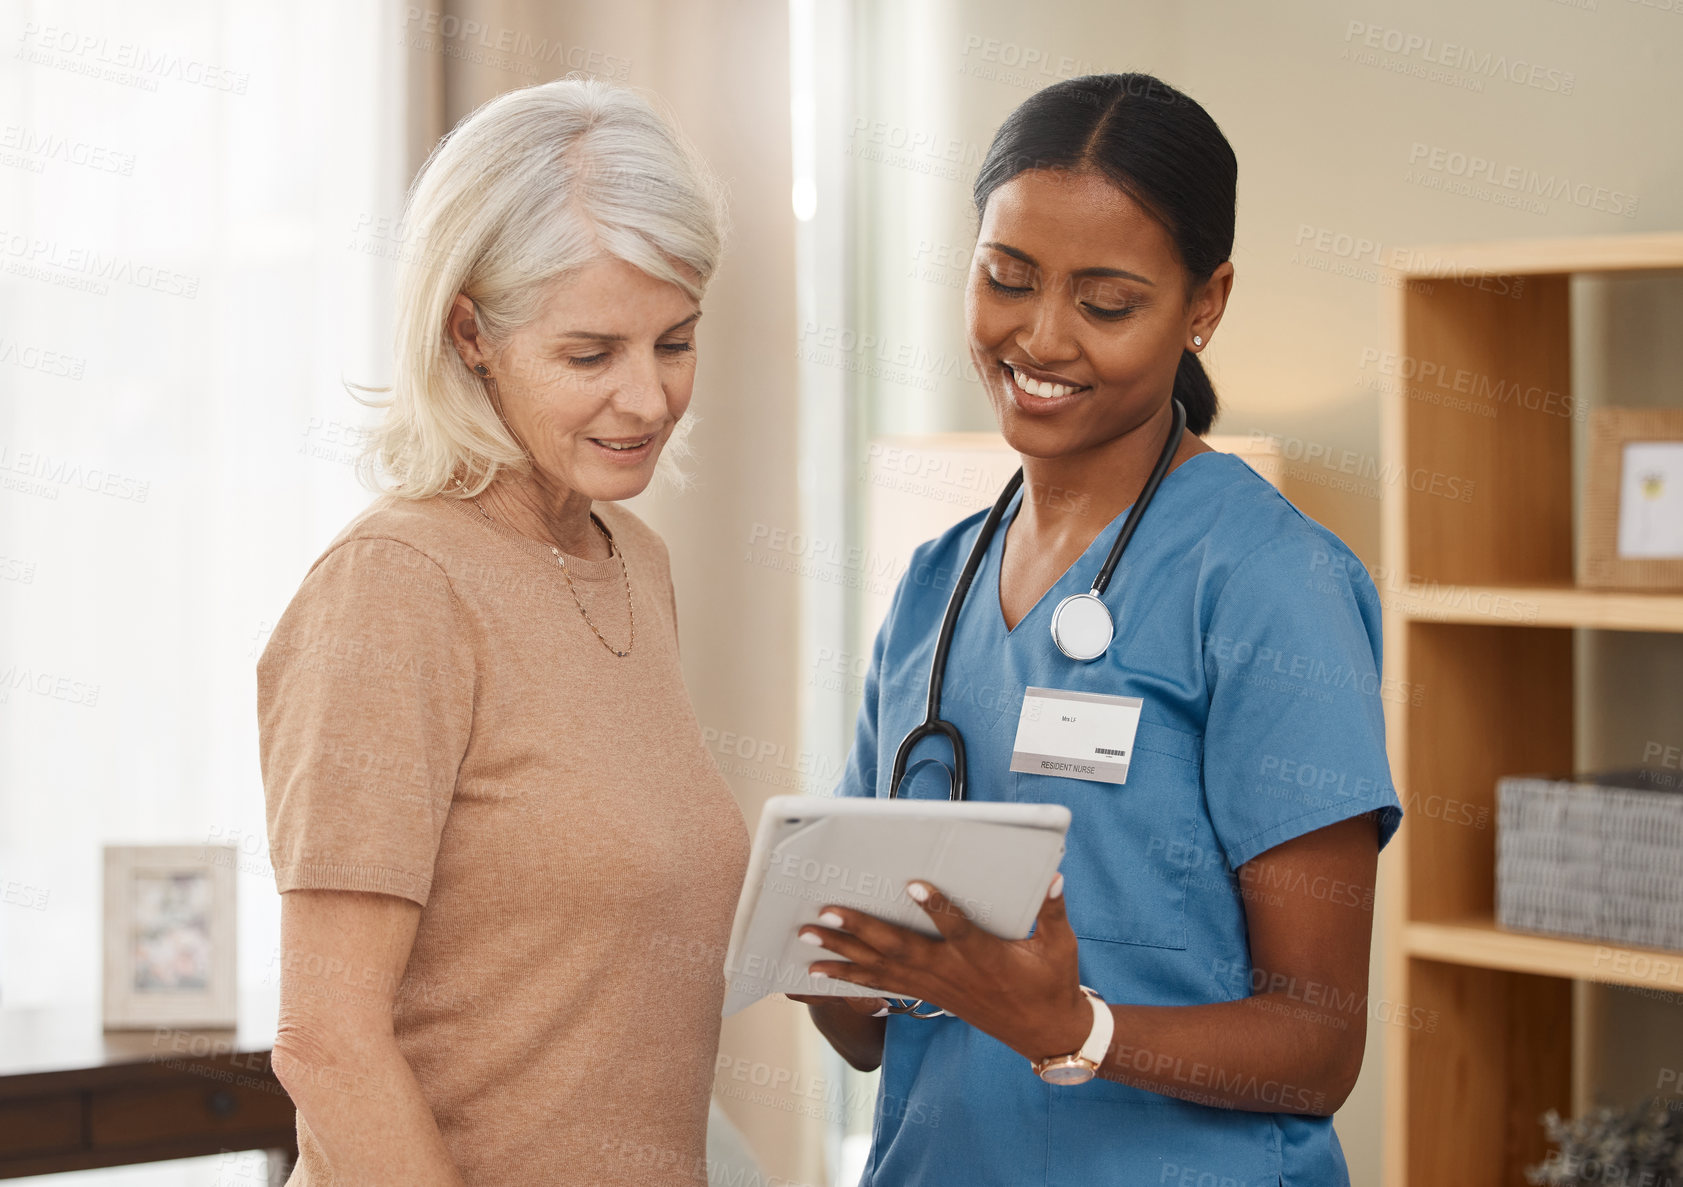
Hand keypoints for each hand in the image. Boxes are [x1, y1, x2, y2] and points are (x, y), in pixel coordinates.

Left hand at [798, 874, 1091, 1062]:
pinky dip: (849, 977)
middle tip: (825, 911)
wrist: (1045, 1032)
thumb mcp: (1061, 945)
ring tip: (806, 937)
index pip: (958, 929)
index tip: (915, 884)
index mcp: (984, 954)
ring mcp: (935, 985)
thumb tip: (1054, 877)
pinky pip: (882, 986)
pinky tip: (819, 973)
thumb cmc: (1052, 982)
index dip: (937, 907)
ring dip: (842, 953)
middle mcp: (952, 971)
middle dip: (861, 929)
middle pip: (900, 949)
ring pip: (882, 968)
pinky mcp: (928, 994)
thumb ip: (1053, 911)